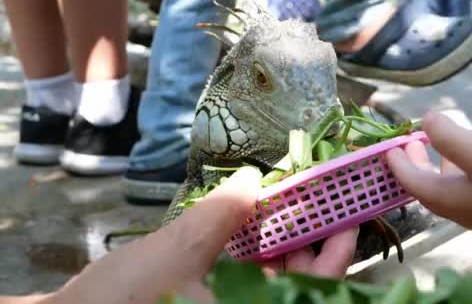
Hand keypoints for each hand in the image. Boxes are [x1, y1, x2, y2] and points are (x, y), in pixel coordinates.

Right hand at [39, 167, 356, 303]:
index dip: (339, 248)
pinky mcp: (216, 303)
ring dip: (285, 239)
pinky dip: (258, 249)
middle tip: (318, 192)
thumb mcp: (175, 252)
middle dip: (313, 236)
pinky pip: (252, 278)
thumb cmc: (121, 300)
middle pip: (304, 282)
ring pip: (278, 279)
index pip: (319, 288)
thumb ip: (222, 213)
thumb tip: (254, 178)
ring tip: (288, 199)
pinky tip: (254, 219)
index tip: (350, 209)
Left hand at [385, 112, 471, 240]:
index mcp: (446, 200)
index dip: (396, 162)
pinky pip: (466, 186)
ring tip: (432, 143)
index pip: (409, 180)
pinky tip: (469, 154)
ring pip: (446, 186)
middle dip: (412, 164)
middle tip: (404, 143)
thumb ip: (448, 136)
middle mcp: (459, 210)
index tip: (387, 146)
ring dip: (434, 164)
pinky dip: (457, 168)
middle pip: (425, 186)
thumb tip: (426, 121)